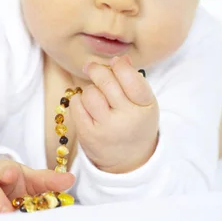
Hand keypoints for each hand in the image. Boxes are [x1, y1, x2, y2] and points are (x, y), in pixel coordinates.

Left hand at [70, 55, 158, 173]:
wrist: (129, 162)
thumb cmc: (135, 123)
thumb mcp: (144, 103)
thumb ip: (133, 80)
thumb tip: (120, 58)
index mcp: (145, 107)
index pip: (131, 78)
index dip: (120, 65)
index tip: (115, 62)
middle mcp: (127, 118)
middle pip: (106, 82)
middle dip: (98, 70)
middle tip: (94, 68)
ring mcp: (106, 128)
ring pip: (90, 92)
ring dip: (90, 89)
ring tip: (96, 96)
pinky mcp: (88, 135)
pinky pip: (76, 105)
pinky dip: (79, 101)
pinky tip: (87, 106)